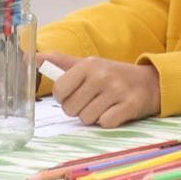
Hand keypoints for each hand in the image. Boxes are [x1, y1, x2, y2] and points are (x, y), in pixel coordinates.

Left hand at [40, 52, 160, 127]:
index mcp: (88, 64)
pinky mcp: (130, 105)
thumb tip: (30, 57)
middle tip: (93, 100)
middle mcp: (102, 75)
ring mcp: (117, 90)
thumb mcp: (87, 64)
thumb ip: (59, 62)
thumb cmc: (112, 76)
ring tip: (105, 105)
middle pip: (70, 108)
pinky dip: (109, 121)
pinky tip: (116, 110)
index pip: (58, 90)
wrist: (149, 82)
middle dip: (79, 109)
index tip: (75, 93)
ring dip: (94, 116)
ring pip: (87, 118)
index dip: (64, 97)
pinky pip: (105, 123)